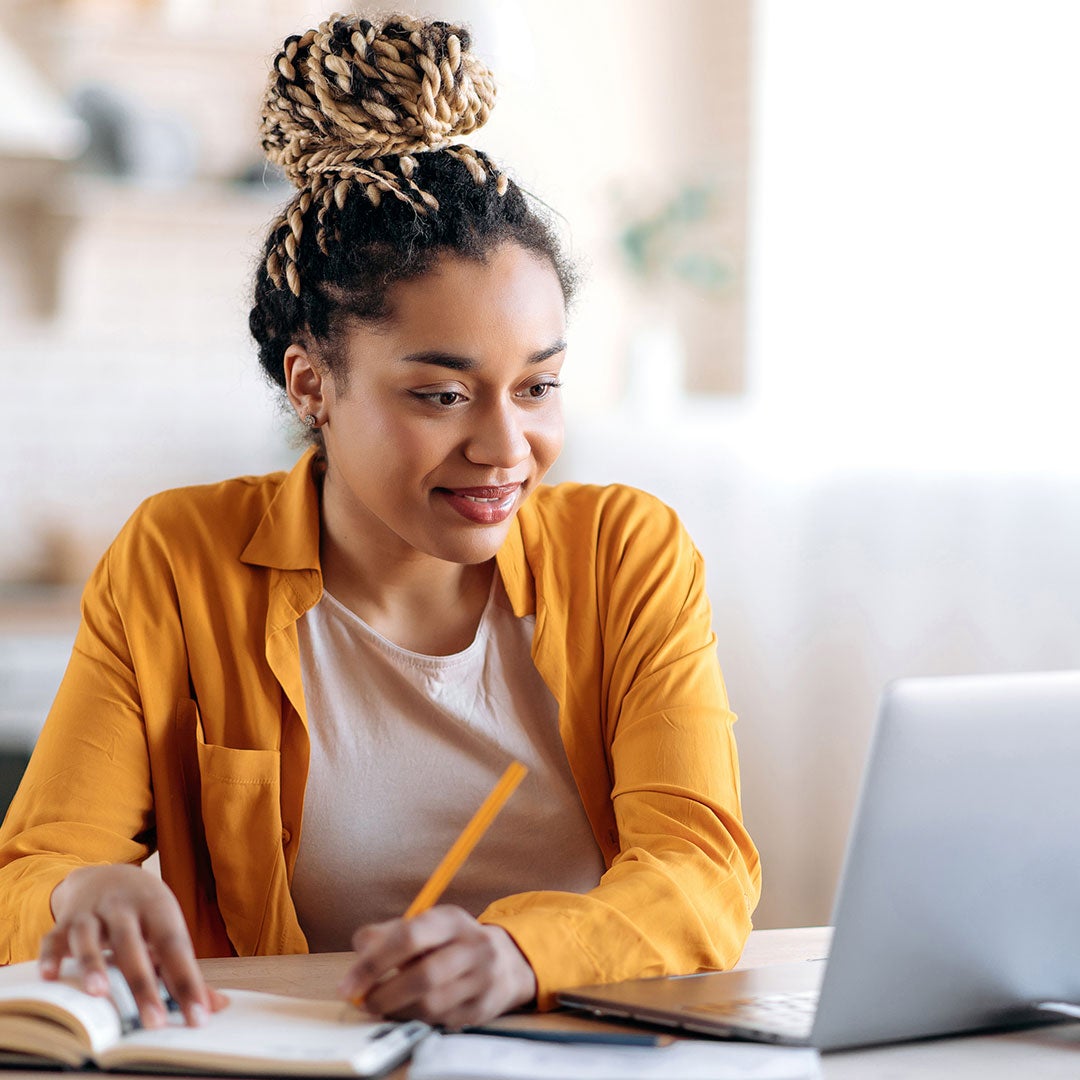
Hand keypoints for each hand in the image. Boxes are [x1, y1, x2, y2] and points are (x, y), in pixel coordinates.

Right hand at [42, 864, 227, 1027]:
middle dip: (143, 984)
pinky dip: (50, 956)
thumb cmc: (144, 911)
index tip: (198, 1017)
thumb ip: (184, 969)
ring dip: (93, 963)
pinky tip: (49, 977)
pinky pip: (53, 937)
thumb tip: (214, 1006)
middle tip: (154, 1022)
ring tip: (99, 994)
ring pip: (90, 937)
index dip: (187, 981)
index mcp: (158, 908)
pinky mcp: (64, 921)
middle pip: (133, 944)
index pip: (175, 946)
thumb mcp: (167, 929)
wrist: (107, 874)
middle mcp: (124, 907)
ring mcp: (92, 912)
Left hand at [339, 905, 536, 1026]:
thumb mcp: (426, 926)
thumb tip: (360, 948)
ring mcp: (482, 979)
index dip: (374, 962)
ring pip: (432, 1004)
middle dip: (384, 994)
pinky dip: (416, 1020)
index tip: (348, 984)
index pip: (410, 936)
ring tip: (381, 1007)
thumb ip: (389, 933)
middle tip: (362, 1002)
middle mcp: (472, 947)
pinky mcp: (483, 1008)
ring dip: (398, 1010)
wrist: (507, 962)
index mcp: (451, 919)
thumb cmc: (452, 943)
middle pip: (423, 975)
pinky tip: (406, 1012)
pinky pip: (441, 1021)